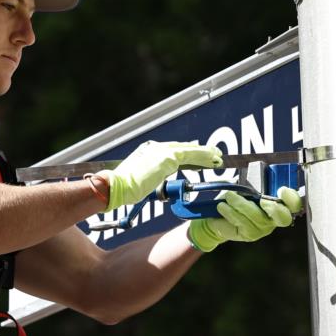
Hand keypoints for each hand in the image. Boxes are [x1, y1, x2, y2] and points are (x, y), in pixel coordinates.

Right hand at [98, 141, 222, 210]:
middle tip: (212, 153)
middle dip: (199, 151)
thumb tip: (156, 182)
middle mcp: (155, 147)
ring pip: (189, 150)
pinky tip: (213, 159)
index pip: (172, 150)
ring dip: (205, 153)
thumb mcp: (139, 181)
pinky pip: (191, 155)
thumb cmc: (123, 188)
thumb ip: (150, 178)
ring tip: (218, 157)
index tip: (197, 155)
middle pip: (183, 148)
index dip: (187, 153)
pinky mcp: (168, 158)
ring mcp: (161, 151)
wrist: (117, 186)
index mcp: (148, 151)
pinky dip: (204, 157)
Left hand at [187, 187, 302, 251]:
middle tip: (262, 199)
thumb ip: (254, 183)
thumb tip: (254, 178)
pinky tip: (222, 206)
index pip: (294, 204)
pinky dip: (230, 212)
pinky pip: (242, 222)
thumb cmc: (236, 197)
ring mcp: (263, 228)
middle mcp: (274, 218)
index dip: (292, 198)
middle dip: (274, 208)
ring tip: (228, 196)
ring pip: (257, 217)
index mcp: (278, 203)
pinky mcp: (250, 235)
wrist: (219, 213)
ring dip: (241, 203)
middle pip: (284, 218)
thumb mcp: (246, 186)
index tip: (282, 190)